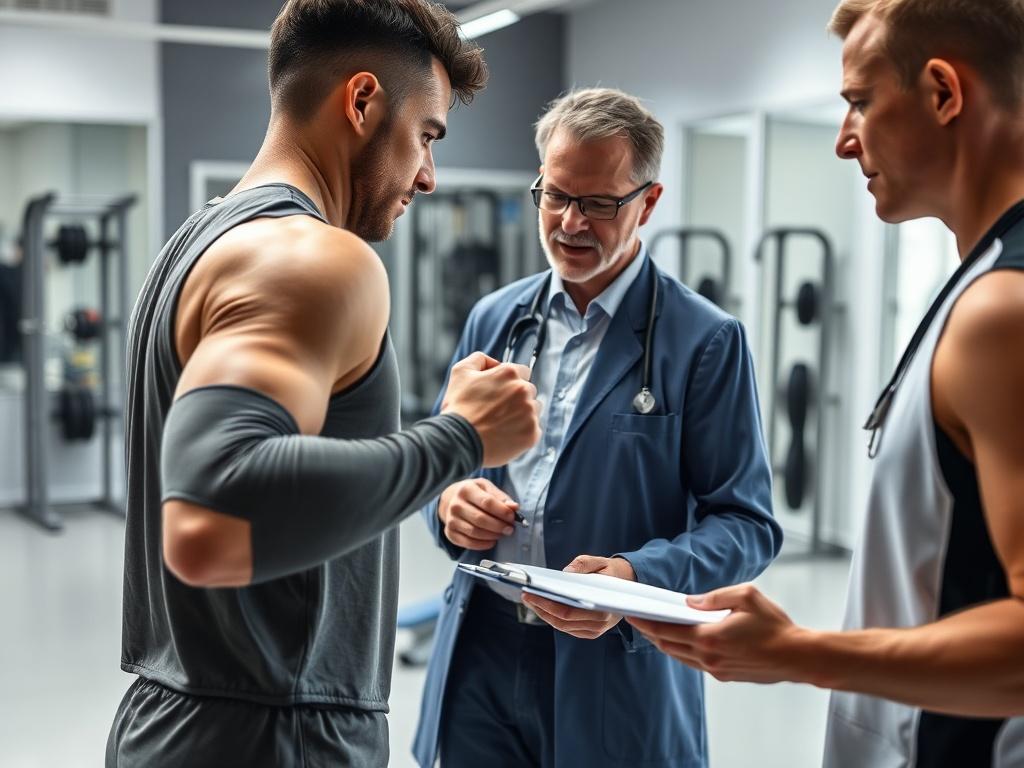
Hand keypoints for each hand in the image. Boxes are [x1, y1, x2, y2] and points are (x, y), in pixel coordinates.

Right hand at [438, 478, 517, 549]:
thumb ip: (501, 497)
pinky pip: (468, 543)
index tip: (512, 517)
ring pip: (475, 532)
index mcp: (466, 489)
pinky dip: (483, 544)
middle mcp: (455, 504)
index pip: (487, 502)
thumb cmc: (474, 493)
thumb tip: (514, 507)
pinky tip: (492, 541)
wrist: (452, 500)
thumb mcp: (487, 488)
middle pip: (480, 519)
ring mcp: (451, 520)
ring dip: (492, 535)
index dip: (502, 511)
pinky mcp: (450, 533)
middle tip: (510, 529)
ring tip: (502, 534)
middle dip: (499, 526)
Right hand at [441, 352, 541, 466]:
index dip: (510, 382)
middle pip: (529, 390)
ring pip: (534, 409)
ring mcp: (530, 413)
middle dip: (517, 397)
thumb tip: (495, 363)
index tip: (499, 393)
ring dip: (522, 413)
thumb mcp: (460, 371)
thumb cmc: (458, 408)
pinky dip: (522, 432)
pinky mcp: (532, 434)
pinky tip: (505, 434)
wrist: (457, 441)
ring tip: (500, 423)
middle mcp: (524, 390)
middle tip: (497, 410)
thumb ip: (480, 359)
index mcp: (510, 373)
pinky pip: (534, 429)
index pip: (522, 372)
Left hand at [520, 555, 635, 638]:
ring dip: (544, 614)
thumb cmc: (612, 572)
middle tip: (526, 596)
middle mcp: (600, 623)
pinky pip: (568, 628)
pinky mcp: (591, 631)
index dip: (545, 604)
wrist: (629, 584)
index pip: (568, 611)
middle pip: (562, 621)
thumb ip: (583, 564)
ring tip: (531, 600)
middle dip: (540, 608)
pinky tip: (543, 607)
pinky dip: (553, 618)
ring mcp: (596, 630)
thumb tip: (565, 574)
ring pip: (562, 627)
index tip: (529, 594)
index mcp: (604, 608)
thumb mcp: (600, 561)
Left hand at [625, 584, 809, 683]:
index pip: (667, 630)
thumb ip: (715, 596)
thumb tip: (691, 601)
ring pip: (679, 656)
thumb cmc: (775, 625)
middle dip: (650, 632)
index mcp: (709, 637)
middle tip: (637, 620)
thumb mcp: (747, 596)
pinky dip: (681, 651)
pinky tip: (680, 641)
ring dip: (664, 643)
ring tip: (654, 628)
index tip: (632, 614)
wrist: (798, 657)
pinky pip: (694, 663)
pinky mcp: (724, 675)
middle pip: (668, 645)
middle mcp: (708, 657)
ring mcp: (715, 669)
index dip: (646, 622)